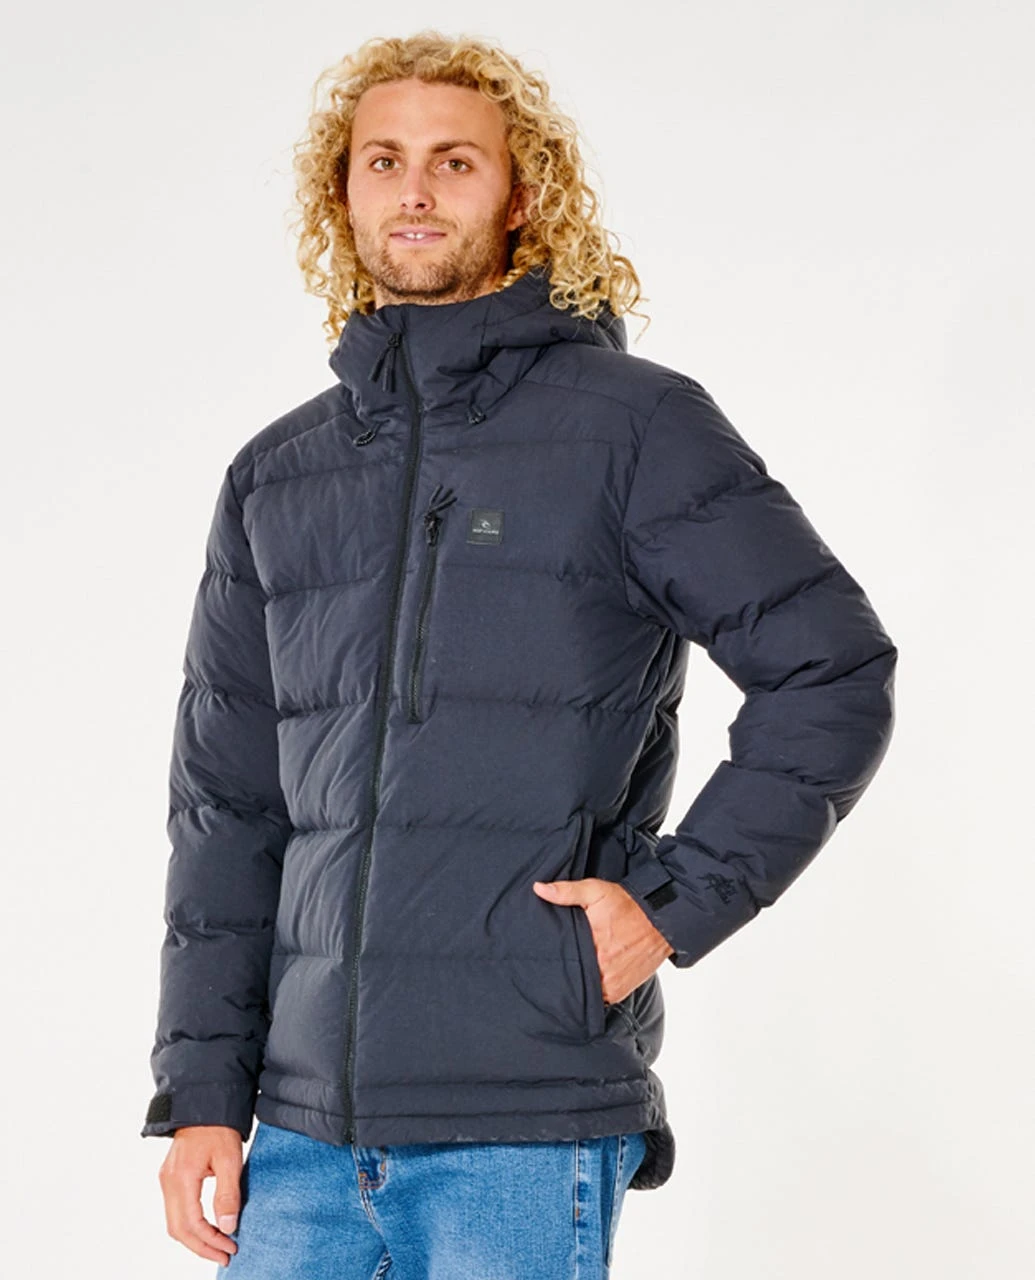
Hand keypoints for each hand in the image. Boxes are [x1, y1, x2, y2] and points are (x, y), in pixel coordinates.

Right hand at [158, 1124, 242, 1266]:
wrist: (205, 1101)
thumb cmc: (218, 1127)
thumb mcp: (229, 1159)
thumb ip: (227, 1194)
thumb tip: (227, 1226)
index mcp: (181, 1179)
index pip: (191, 1224)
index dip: (210, 1241)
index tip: (229, 1248)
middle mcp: (168, 1182)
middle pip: (178, 1230)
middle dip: (201, 1247)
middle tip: (224, 1255)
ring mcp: (167, 1180)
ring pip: (175, 1223)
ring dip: (195, 1238)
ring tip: (218, 1245)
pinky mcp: (171, 1177)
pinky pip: (176, 1210)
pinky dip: (190, 1225)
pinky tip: (207, 1228)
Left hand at [532, 877, 674, 1003]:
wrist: (661, 919)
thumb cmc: (627, 905)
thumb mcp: (595, 891)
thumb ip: (566, 891)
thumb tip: (539, 889)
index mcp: (592, 945)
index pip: (562, 961)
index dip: (553, 960)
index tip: (546, 956)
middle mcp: (602, 969)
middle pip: (573, 977)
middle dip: (566, 972)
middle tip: (561, 963)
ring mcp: (612, 983)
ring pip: (585, 990)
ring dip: (580, 982)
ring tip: (574, 971)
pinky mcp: (620, 991)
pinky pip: (599, 997)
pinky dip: (594, 989)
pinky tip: (589, 977)